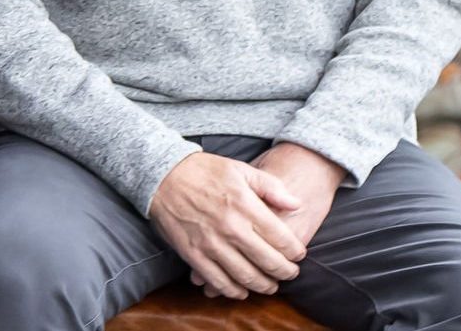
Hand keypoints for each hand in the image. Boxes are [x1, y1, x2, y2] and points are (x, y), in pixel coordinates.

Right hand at [189, 145, 342, 296]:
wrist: (162, 175)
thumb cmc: (204, 171)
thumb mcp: (240, 169)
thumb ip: (272, 187)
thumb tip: (297, 204)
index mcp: (245, 205)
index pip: (282, 239)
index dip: (296, 251)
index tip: (298, 254)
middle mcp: (231, 227)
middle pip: (269, 262)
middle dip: (286, 272)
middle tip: (290, 273)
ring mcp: (211, 244)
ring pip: (247, 277)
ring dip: (264, 286)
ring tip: (271, 285)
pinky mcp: (193, 254)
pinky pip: (218, 281)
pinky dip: (234, 291)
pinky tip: (242, 290)